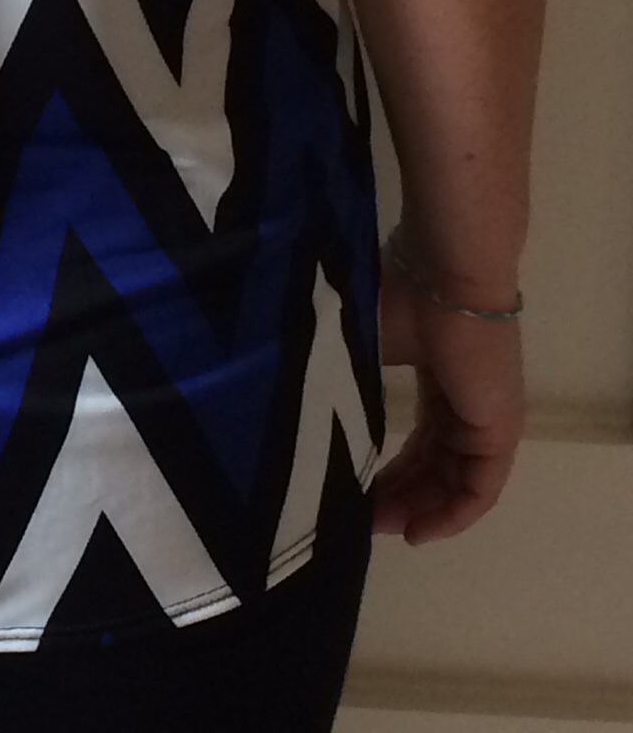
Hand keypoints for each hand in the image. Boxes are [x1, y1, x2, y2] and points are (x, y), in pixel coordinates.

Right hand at [368, 236, 524, 544]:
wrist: (444, 274)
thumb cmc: (402, 294)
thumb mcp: (368, 342)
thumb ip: (352, 376)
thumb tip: (306, 401)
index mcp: (440, 379)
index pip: (422, 440)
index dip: (392, 471)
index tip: (357, 493)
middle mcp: (467, 403)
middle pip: (436, 465)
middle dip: (400, 496)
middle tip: (361, 519)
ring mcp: (487, 418)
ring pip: (455, 482)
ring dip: (420, 509)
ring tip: (380, 527)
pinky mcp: (499, 429)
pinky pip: (479, 489)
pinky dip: (451, 515)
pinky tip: (419, 531)